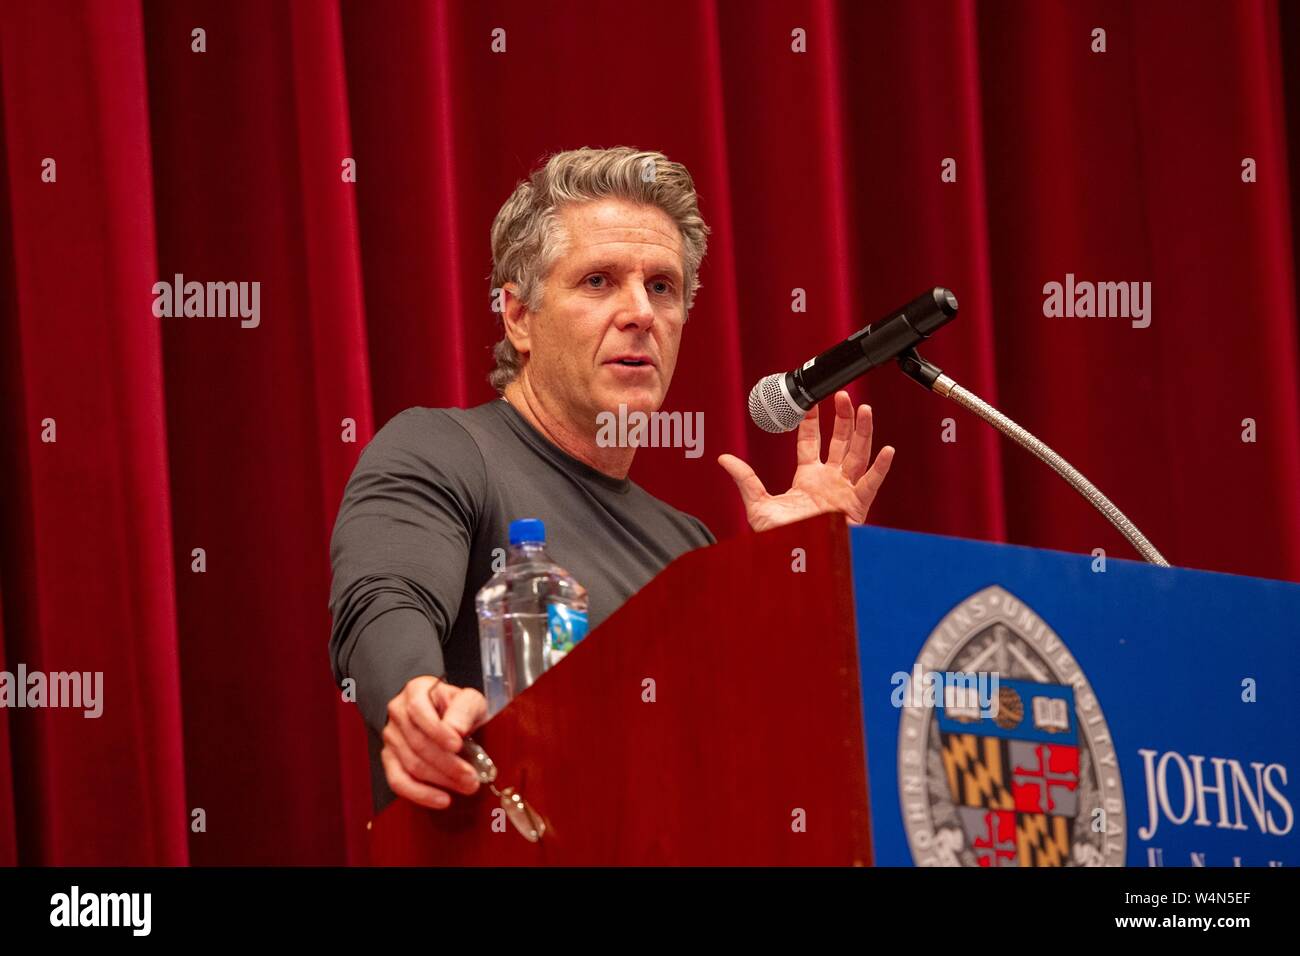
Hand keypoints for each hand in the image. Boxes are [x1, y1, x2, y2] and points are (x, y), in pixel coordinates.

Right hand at [381, 675, 486, 808]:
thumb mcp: (468, 699)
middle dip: (448, 764)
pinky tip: (441, 800)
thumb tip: (456, 729)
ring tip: (466, 786)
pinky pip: (398, 781)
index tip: (458, 745)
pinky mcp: (389, 759)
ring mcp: (391, 737)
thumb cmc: (455, 706)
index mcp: (415, 692)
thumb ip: (464, 709)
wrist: (441, 711)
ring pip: (412, 765)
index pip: (419, 711)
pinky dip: (420, 794)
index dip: (437, 731)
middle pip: (418, 743)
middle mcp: (398, 714)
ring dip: (441, 780)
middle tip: (472, 777)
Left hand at [718, 390, 894, 531]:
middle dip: (842, 418)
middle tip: (842, 395)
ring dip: (862, 432)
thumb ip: (745, 479)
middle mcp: (828, 481)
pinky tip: (886, 450)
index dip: (812, 421)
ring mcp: (844, 491)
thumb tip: (724, 459)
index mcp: (807, 478)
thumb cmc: (780, 539)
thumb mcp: (758, 505)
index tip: (810, 401)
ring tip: (864, 409)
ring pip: (858, 455)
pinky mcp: (857, 506)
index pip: (811, 442)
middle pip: (839, 442)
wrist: (796, 560)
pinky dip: (880, 468)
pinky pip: (871, 484)